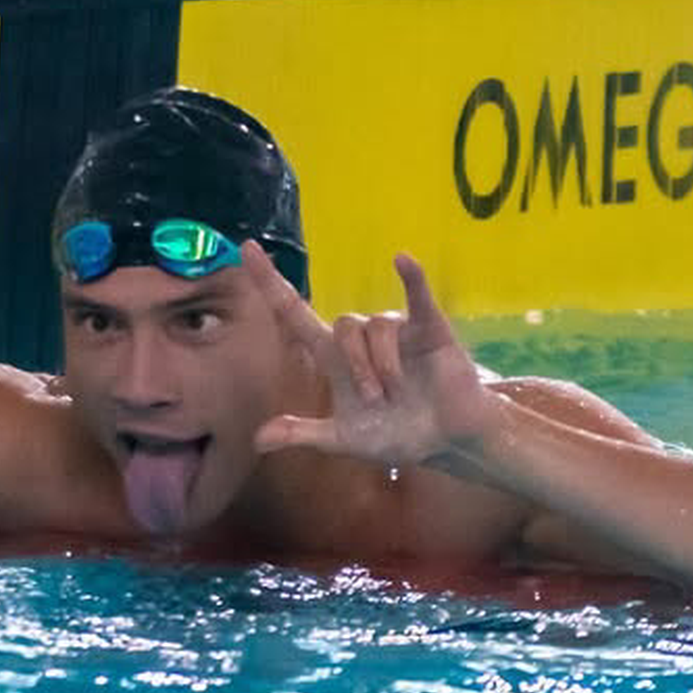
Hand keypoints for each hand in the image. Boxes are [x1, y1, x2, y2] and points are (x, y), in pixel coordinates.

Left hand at [242, 242, 504, 469]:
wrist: (445, 443)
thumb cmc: (395, 434)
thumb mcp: (342, 439)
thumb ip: (302, 434)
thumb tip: (258, 440)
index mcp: (335, 358)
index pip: (294, 311)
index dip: (270, 282)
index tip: (247, 248)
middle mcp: (362, 338)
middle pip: (342, 325)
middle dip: (356, 366)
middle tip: (374, 400)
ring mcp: (397, 331)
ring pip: (377, 327)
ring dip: (383, 364)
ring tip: (397, 394)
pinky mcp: (430, 329)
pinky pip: (417, 298)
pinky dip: (412, 278)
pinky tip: (403, 261)